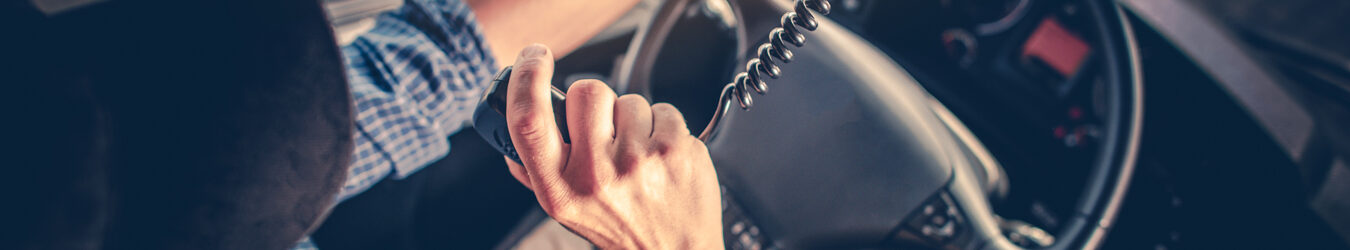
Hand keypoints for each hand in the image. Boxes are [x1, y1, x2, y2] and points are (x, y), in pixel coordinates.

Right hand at [502, 44, 723, 248]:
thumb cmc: (620, 229)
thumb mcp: (567, 212)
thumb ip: (536, 175)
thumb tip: (508, 144)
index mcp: (559, 189)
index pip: (529, 121)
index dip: (527, 79)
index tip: (534, 58)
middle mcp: (596, 176)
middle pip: (587, 92)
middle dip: (596, 102)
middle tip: (605, 130)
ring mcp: (639, 162)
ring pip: (629, 100)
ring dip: (634, 120)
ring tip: (638, 155)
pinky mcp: (676, 151)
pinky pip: (663, 109)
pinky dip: (663, 127)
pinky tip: (661, 156)